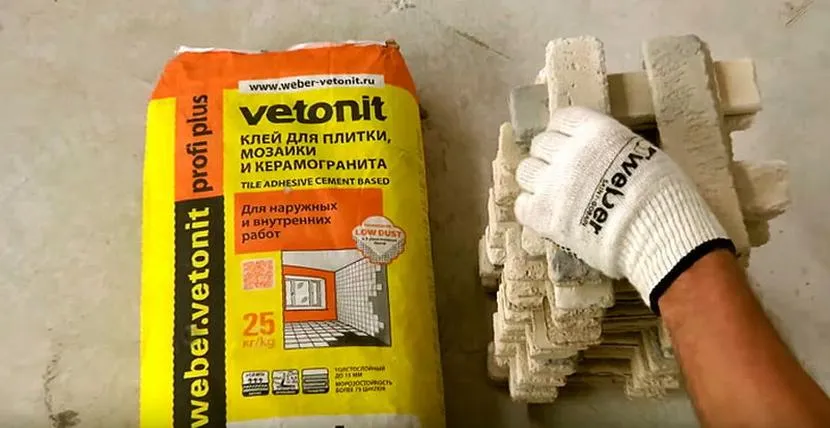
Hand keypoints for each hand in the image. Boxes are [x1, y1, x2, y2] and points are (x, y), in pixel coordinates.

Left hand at [514, 107, 733, 311]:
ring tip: (554, 194)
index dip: (564, 131)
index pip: (562, 118)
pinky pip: (522, 205)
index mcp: (595, 131)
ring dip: (538, 180)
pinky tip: (548, 214)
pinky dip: (532, 209)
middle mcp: (568, 151)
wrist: (656, 233)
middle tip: (564, 173)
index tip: (569, 142)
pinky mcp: (543, 214)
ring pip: (526, 171)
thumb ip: (612, 148)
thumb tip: (600, 153)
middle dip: (551, 156)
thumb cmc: (663, 195)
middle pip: (541, 144)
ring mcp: (551, 183)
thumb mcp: (643, 153)